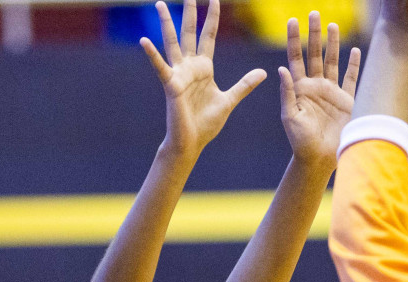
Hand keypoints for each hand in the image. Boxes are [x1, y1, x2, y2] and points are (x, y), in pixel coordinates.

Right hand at [141, 0, 265, 158]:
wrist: (192, 142)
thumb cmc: (206, 124)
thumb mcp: (229, 100)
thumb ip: (244, 85)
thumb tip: (263, 72)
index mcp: (204, 68)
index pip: (207, 36)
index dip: (211, 18)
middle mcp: (190, 67)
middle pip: (189, 33)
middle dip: (190, 12)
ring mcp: (179, 74)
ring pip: (172, 43)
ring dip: (166, 23)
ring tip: (159, 3)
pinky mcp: (171, 85)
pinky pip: (161, 67)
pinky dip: (152, 54)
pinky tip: (144, 40)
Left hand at [279, 13, 360, 171]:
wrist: (320, 159)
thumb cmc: (300, 141)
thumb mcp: (290, 116)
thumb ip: (287, 92)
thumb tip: (281, 68)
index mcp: (299, 88)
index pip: (295, 58)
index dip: (294, 39)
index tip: (293, 20)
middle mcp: (315, 86)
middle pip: (314, 54)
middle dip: (314, 34)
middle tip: (314, 13)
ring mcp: (332, 92)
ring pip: (332, 61)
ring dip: (333, 44)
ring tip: (333, 25)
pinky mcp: (347, 101)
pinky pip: (352, 79)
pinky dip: (354, 65)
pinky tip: (355, 50)